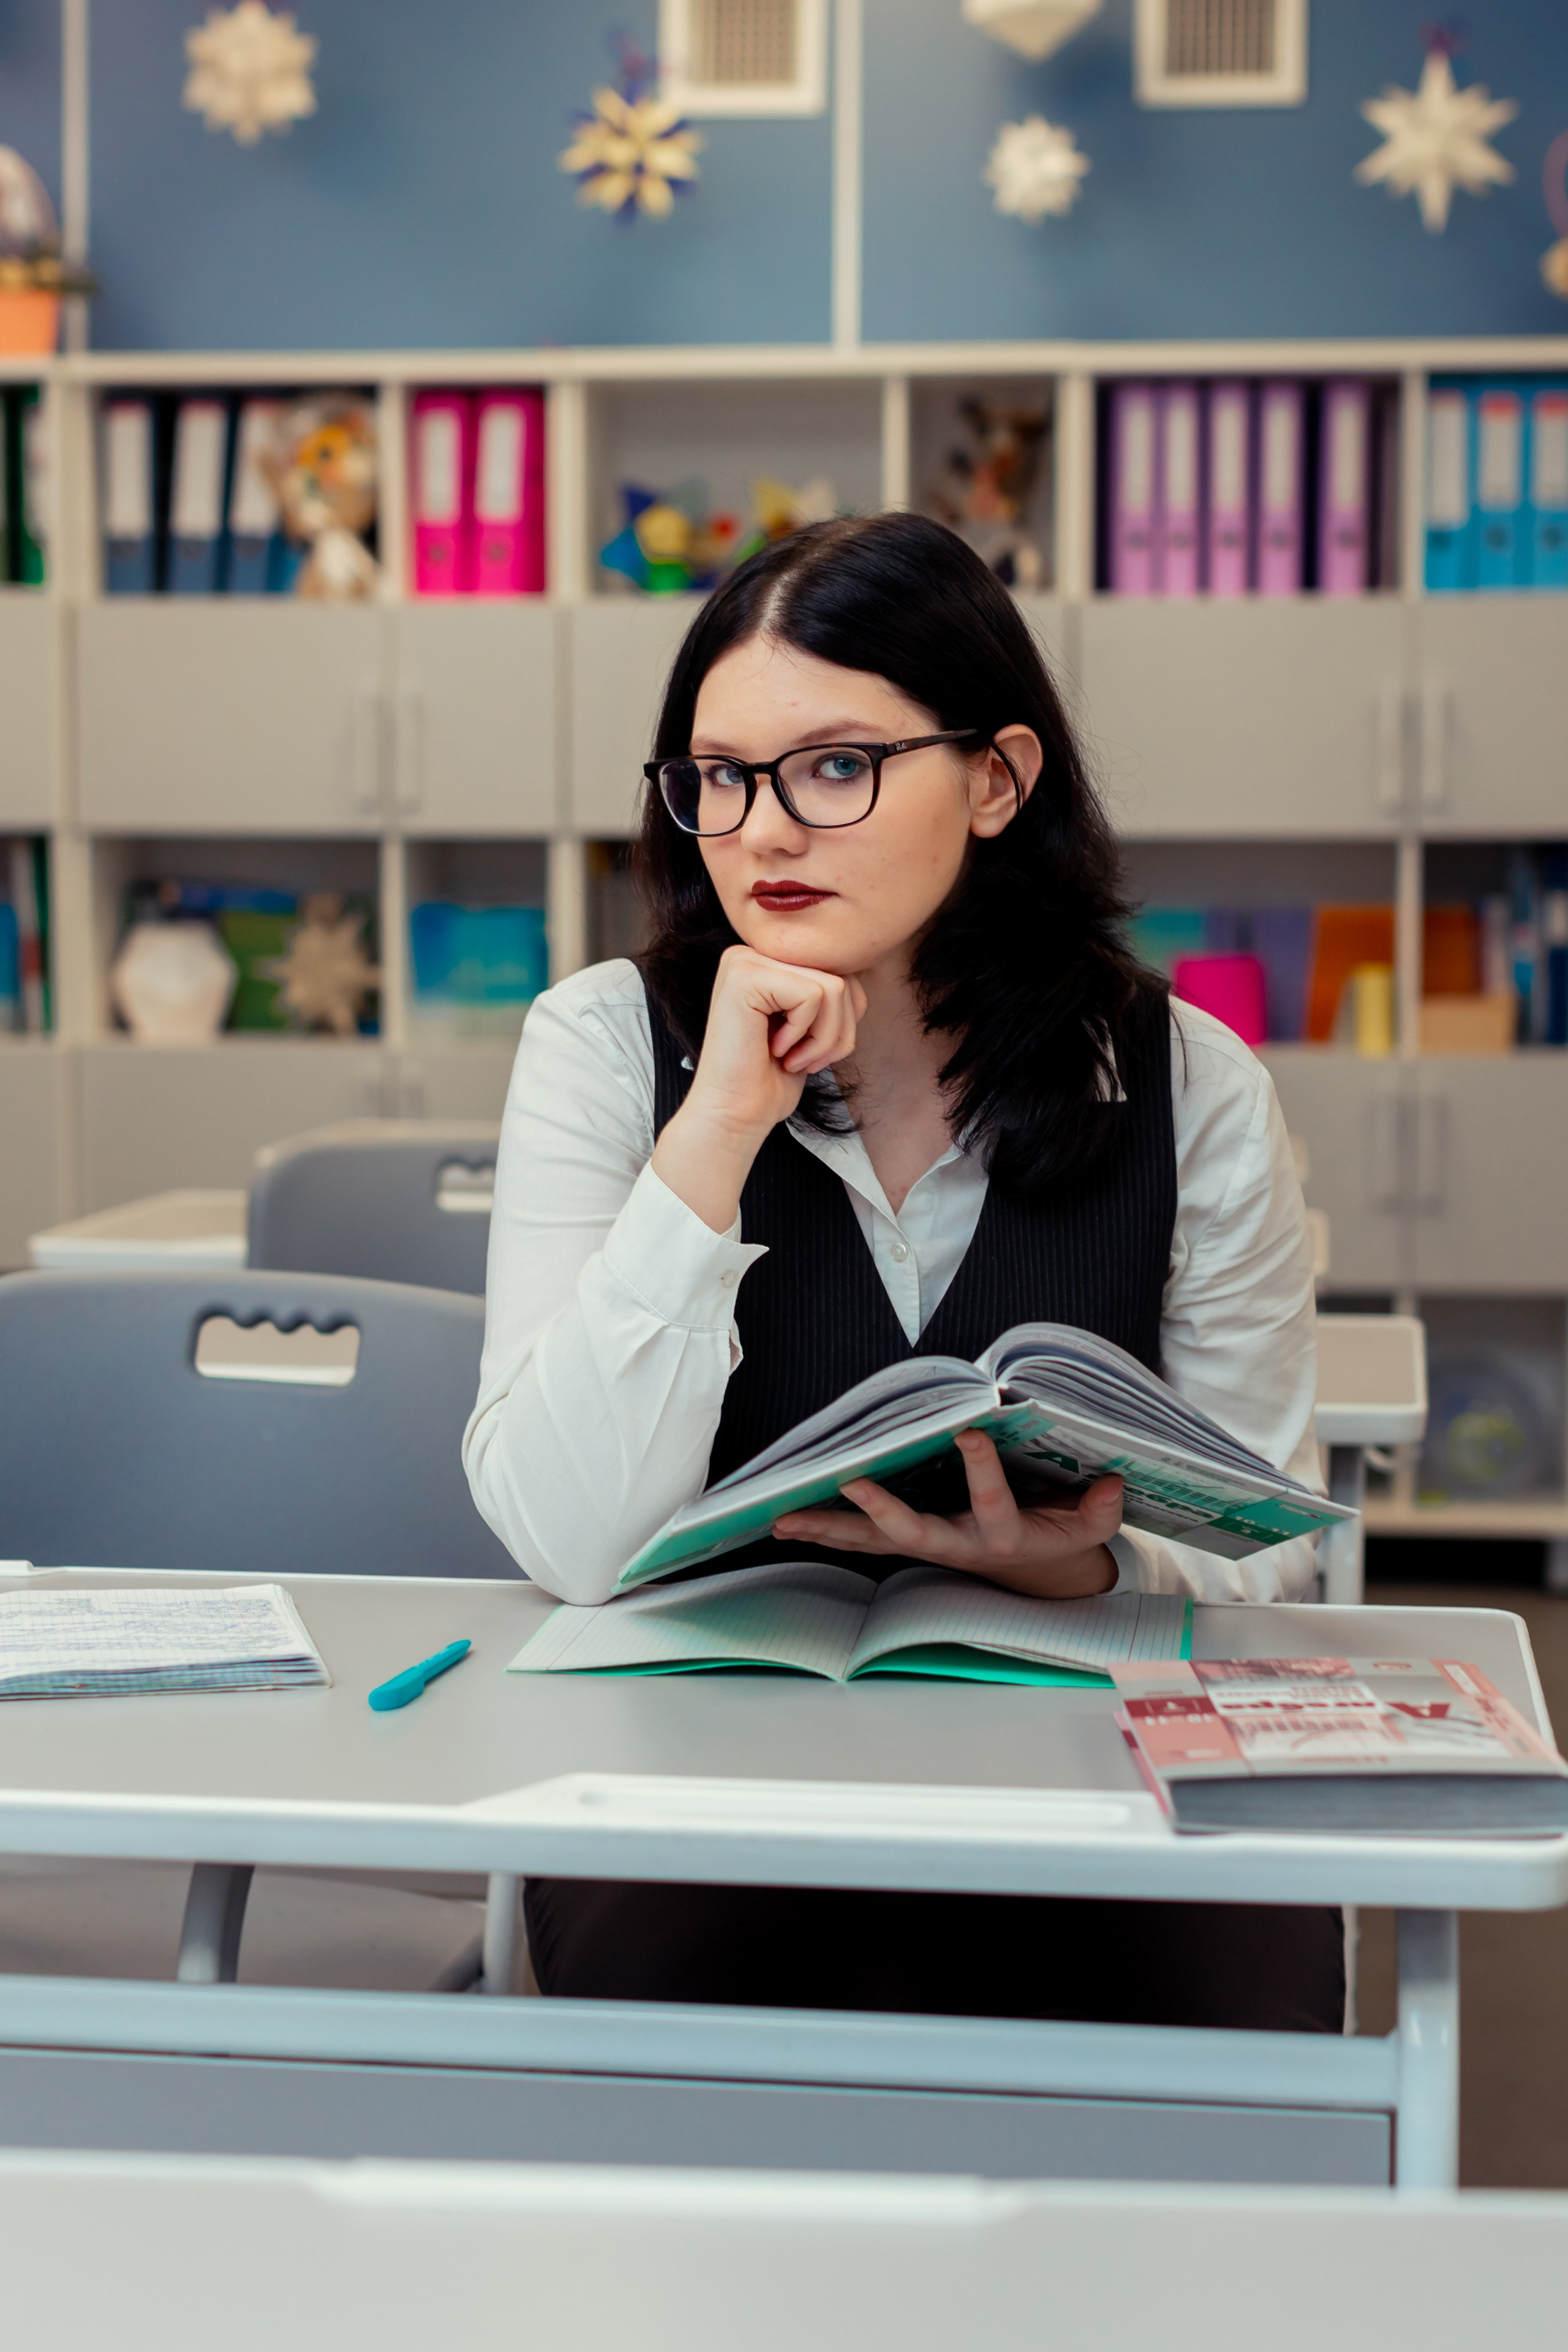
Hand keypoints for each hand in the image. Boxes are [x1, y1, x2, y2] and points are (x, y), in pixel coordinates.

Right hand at [652, 944, 865, 1232]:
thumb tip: (866, 965)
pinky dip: (805, 1034)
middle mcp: (753, 951)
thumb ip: (831, 991)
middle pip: (841, 975)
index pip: (841, 970)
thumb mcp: (813, 1026)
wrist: (735, 1116)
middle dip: (839, 1031)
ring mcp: (745, 961)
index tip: (811, 1051)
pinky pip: (813, 996)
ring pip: (833, 987)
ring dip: (824, 1038)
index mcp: (769, 960)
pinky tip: (776, 1051)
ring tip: (793, 1058)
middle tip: (806, 1060)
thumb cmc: (771, 1080)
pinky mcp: (744, 976)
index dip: (844, 1020)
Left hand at [772, 1430, 1122, 1599]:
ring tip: (784, 1518)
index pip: (993, 1502)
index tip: (969, 1431)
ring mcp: (928, 1546)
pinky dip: (822, 1532)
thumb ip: (1100, 1509)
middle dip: (883, 1511)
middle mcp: (959, 1545)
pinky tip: (782, 1523)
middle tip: (853, 1482)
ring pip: (873, 1543)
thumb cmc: (1061, 1538)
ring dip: (830, 1529)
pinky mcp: (906, 1544)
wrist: (1039, 1577)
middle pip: (915, 1534)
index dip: (982, 1471)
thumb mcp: (1091, 1528)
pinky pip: (859, 1542)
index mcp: (1005, 1537)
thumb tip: (1111, 1481)